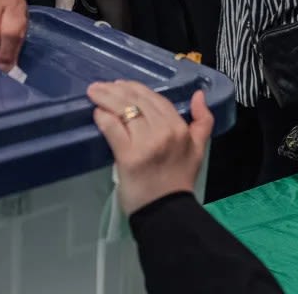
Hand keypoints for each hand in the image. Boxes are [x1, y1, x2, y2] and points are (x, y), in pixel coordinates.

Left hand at [88, 80, 212, 215]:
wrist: (166, 211)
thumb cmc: (178, 180)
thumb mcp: (199, 148)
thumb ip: (203, 121)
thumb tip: (198, 95)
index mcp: (180, 128)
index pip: (155, 99)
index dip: (136, 88)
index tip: (121, 85)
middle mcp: (165, 131)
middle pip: (137, 100)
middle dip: (116, 89)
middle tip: (101, 86)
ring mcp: (146, 143)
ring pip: (123, 109)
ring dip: (105, 97)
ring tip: (94, 92)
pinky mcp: (128, 155)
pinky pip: (112, 127)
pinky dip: (103, 117)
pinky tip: (96, 112)